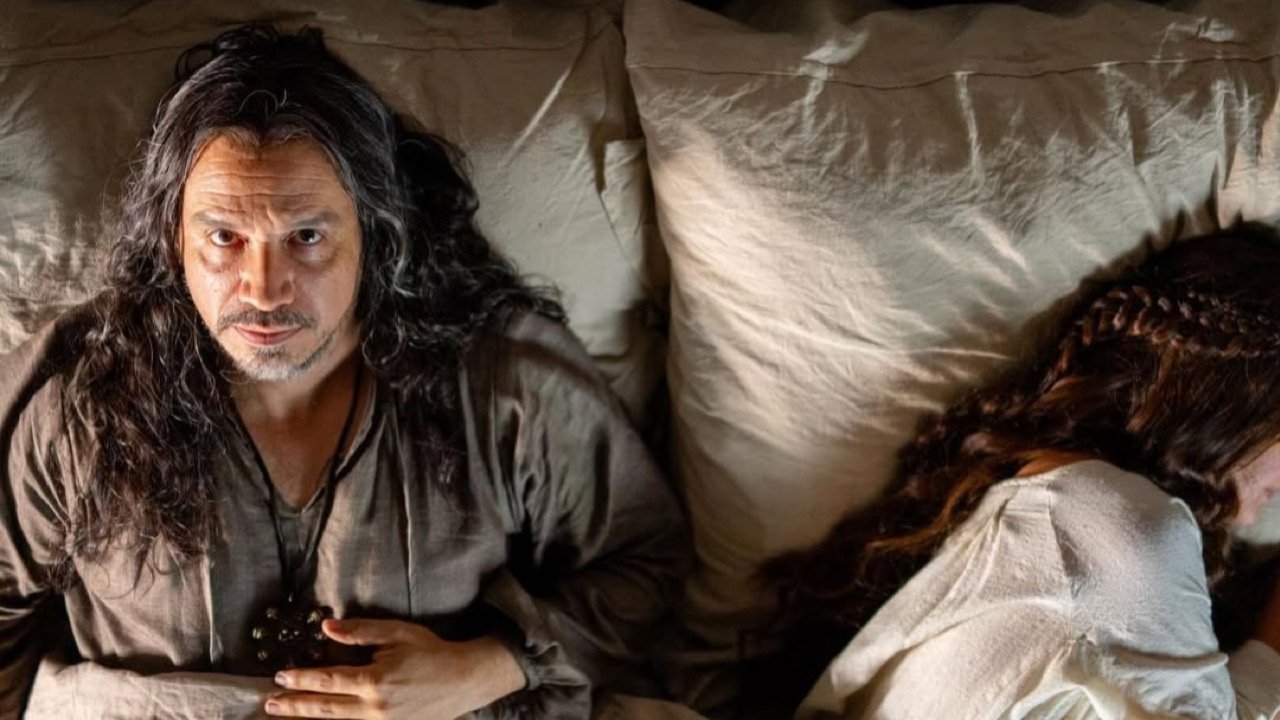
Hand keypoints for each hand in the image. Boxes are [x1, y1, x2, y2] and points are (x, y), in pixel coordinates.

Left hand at [264, 618, 526, 719]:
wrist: (464, 680)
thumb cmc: (432, 652)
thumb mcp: (398, 633)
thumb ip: (361, 631)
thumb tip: (326, 628)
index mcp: (375, 680)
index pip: (328, 680)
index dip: (301, 679)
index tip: (280, 677)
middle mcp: (374, 708)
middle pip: (325, 708)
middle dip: (295, 706)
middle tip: (270, 704)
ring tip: (284, 716)